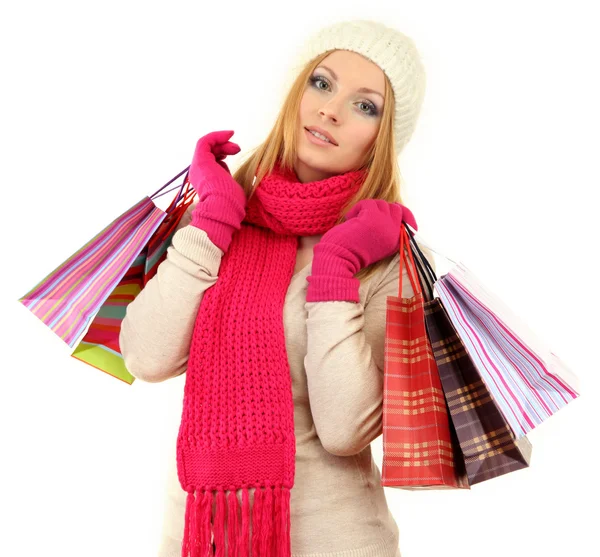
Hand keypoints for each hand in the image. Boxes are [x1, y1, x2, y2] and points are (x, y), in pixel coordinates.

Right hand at [188, 130, 246, 252]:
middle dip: (224, 146)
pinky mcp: (201, 160)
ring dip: (222, 142)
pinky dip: (216, 136)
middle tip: (238, 149)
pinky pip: (204, 141)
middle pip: (209, 152)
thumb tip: (240, 177)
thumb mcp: (232, 190)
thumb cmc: (231, 204)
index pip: (212, 161)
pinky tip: (228, 134)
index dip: (223, 152)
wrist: (222, 209)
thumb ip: (231, 181)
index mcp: (205, 181)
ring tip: (236, 147)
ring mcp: (198, 166)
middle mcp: (199, 173)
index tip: (236, 150)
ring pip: (207, 146)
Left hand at [306, 199, 417, 301]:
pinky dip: (357, 207)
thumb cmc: (352, 254)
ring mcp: (384, 224)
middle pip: (396, 209)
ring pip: (382, 203)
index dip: (402, 214)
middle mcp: (393, 233)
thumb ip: (385, 233)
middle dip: (381, 209)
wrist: (339, 259)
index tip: (393, 209)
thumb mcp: (376, 246)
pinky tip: (350, 218)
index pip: (409, 224)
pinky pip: (369, 203)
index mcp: (395, 243)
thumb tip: (387, 212)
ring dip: (368, 207)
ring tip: (356, 219)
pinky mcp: (373, 217)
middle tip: (366, 215)